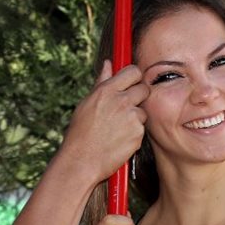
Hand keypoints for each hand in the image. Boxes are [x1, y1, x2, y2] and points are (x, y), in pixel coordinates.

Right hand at [61, 60, 147, 184]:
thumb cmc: (80, 132)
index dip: (134, 77)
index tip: (132, 83)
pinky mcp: (138, 134)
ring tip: (117, 129)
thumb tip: (108, 64)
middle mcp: (121, 101)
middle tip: (127, 108)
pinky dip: (134, 134)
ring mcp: (131, 118)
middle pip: (144, 88)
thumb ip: (101, 82)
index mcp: (106, 90)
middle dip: (139, 96)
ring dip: (135, 118)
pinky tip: (119, 140)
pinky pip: (141, 129)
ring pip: (143, 111)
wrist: (81, 161)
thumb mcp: (87, 103)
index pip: (133, 71)